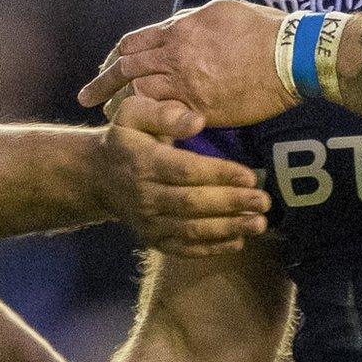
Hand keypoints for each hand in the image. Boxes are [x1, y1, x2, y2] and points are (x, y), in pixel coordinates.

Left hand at [79, 0, 299, 127]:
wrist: (292, 55)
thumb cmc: (263, 30)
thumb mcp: (222, 11)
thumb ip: (193, 19)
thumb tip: (177, 25)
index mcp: (180, 29)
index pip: (133, 43)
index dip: (115, 57)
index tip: (106, 67)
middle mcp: (176, 55)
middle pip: (126, 70)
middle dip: (102, 83)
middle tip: (86, 97)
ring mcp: (187, 84)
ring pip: (138, 96)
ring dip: (121, 106)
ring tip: (112, 117)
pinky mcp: (202, 109)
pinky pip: (165, 118)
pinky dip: (151, 123)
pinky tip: (144, 130)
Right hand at [91, 123, 270, 256]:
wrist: (97, 177)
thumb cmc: (126, 139)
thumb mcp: (134, 114)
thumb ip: (164, 113)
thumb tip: (198, 121)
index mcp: (143, 162)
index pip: (185, 170)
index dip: (219, 174)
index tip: (250, 176)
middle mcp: (144, 196)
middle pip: (192, 203)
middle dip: (231, 203)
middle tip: (264, 201)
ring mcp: (147, 222)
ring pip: (191, 229)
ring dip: (228, 228)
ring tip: (260, 224)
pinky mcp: (152, 239)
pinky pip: (183, 248)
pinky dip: (211, 248)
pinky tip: (239, 241)